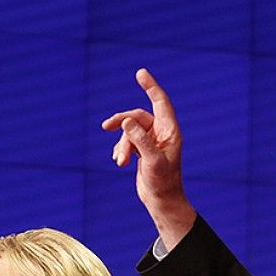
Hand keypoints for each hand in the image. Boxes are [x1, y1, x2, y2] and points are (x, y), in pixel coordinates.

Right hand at [101, 68, 196, 246]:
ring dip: (121, 144)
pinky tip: (118, 161)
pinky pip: (127, 141)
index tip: (140, 73)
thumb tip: (127, 121)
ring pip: (129, 131)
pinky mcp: (143, 151)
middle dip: (122, 124)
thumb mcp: (151, 161)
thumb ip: (140, 140)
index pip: (160, 102)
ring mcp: (152, 142)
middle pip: (137, 116)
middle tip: (105, 126)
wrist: (161, 202)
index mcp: (170, 132)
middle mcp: (162, 134)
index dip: (150, 86)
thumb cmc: (162, 183)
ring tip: (119, 162)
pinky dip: (120, 149)